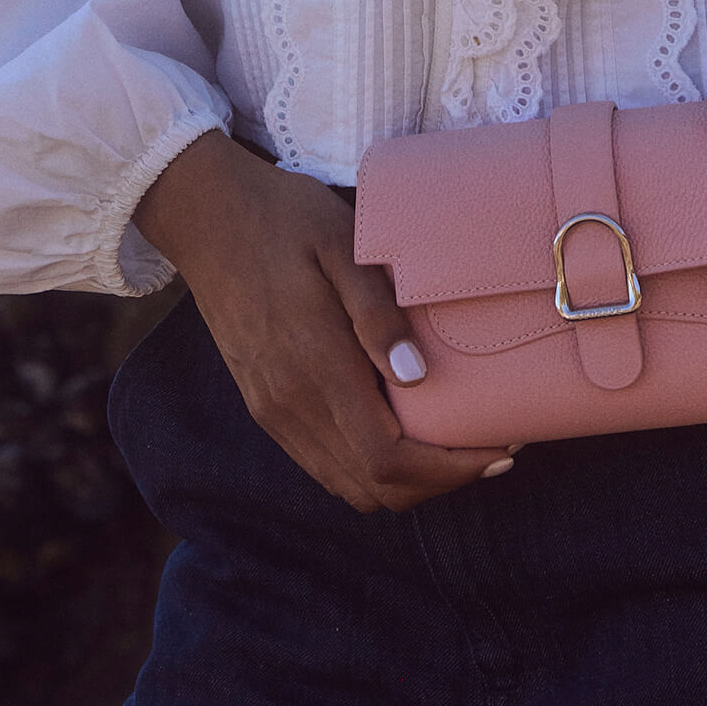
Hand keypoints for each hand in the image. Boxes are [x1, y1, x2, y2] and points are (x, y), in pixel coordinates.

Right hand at [133, 132, 513, 511]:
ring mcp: (273, 411)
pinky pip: (325, 465)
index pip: (388, 458)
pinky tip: (405, 434)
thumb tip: (416, 378)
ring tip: (455, 446)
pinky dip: (373, 468)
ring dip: (408, 481)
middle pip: (375, 488)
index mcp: (315, 366)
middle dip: (440, 481)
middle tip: (491, 449)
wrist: (207, 217)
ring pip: (349, 486)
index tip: (499, 450)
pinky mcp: (265, 406)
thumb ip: (377, 315)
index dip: (449, 469)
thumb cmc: (287, 220)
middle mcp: (290, 404)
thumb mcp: (344, 247)